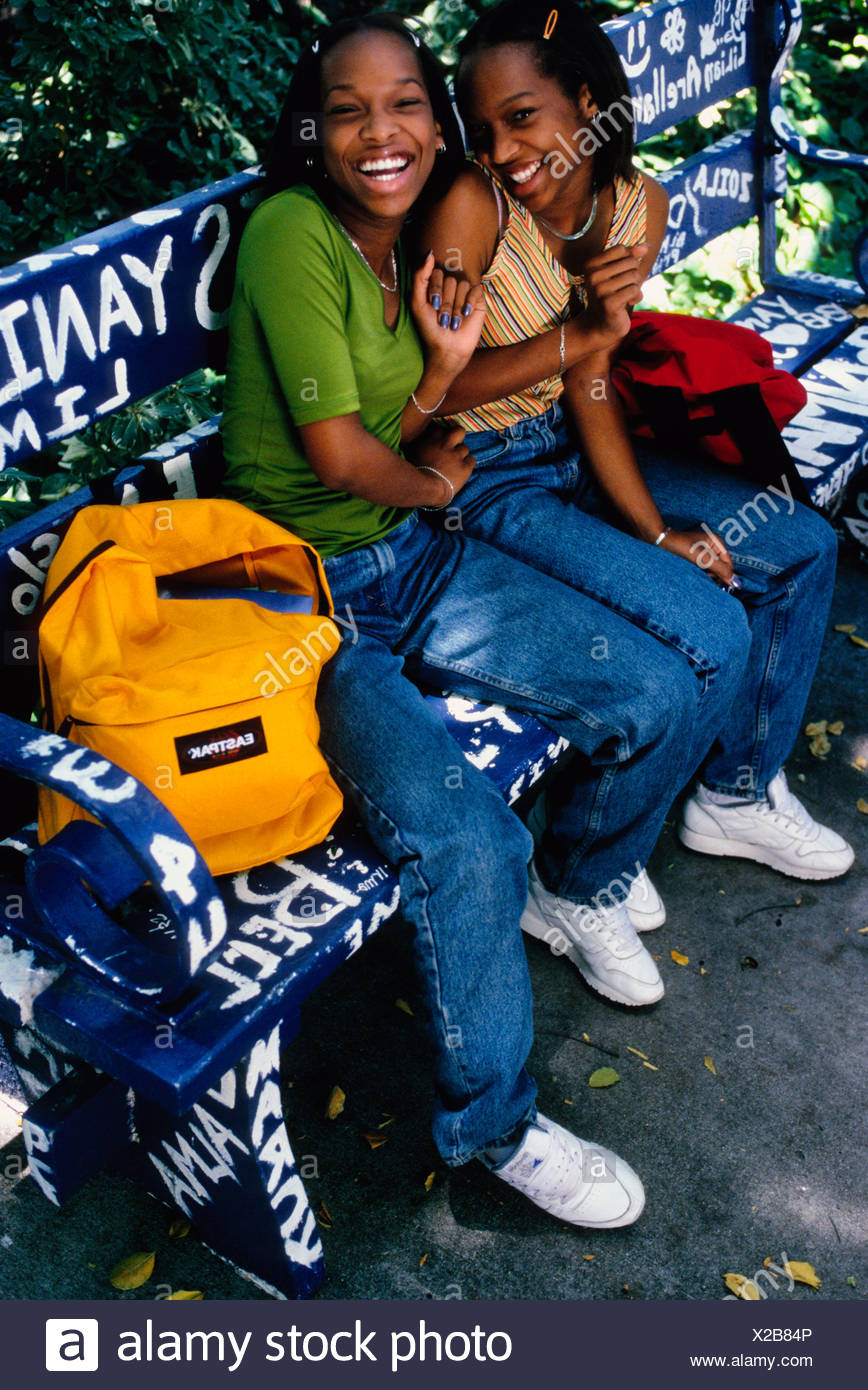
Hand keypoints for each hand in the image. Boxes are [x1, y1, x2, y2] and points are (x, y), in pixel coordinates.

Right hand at [406, 423, 475, 500]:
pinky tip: (462, 470)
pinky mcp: (465, 467)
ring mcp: (456, 455)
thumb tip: (415, 441)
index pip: (441, 429)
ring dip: (461, 455)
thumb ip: (416, 444)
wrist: (424, 489)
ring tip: (455, 464)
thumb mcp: (410, 453)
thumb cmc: (414, 473)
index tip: (441, 441)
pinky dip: (468, 464)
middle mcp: (445, 444)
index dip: (442, 434)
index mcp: (432, 440)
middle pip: (459, 431)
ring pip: (465, 448)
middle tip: (455, 444)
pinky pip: (472, 460)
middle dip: (459, 436)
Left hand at [411, 252, 485, 374]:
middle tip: (443, 319)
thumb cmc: (429, 328)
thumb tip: (430, 253)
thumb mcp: (417, 303)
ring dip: (456, 307)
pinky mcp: (478, 300)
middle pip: (450, 279)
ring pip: (462, 285)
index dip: (435, 289)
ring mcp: (465, 292)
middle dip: (446, 302)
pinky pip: (476, 289)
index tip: (433, 307)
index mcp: (435, 285)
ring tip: (453, 322)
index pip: (436, 272)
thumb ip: (420, 277)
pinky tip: (466, 315)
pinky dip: (469, 303)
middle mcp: (451, 286)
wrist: (447, 348)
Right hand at [582, 243, 647, 342]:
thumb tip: (646, 246)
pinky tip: (628, 304)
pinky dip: (637, 297)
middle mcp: (593, 276)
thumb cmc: (610, 296)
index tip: (620, 275)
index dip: (628, 261)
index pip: (621, 250)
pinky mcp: (609, 303)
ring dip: (637, 286)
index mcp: (591, 265)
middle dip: (634, 275)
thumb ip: (630, 257)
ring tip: (627, 296)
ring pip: (634, 276)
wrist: (599, 326)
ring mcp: (600, 290)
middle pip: (630, 262)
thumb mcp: (618, 273)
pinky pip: (635, 290)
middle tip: (625, 288)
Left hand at [659, 527, 736, 587]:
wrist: (659, 542)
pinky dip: (700, 575)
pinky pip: (702, 570)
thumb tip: (736, 583)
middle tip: (703, 578)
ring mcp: (703, 553)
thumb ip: (720, 570)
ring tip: (695, 575)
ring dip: (706, 576)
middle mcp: (712, 547)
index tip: (719, 586)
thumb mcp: (703, 559)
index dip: (725, 576)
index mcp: (717, 542)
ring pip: (711, 571)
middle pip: (720, 568)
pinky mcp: (695, 559)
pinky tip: (692, 575)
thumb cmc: (680, 547)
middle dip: (714, 576)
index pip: (728, 564)